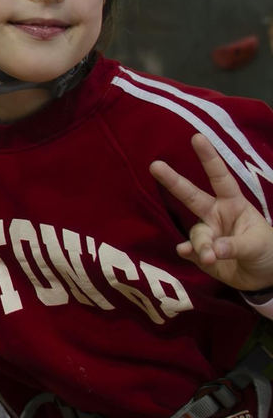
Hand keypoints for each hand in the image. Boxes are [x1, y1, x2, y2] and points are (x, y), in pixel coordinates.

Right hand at [151, 133, 272, 291]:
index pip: (220, 178)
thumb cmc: (267, 251)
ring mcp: (207, 234)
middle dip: (173, 180)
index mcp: (233, 204)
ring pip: (196, 234)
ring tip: (211, 257)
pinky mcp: (200, 254)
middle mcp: (216, 215)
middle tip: (155, 166)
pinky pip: (190, 250)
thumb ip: (236, 246)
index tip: (197, 137)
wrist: (266, 280)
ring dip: (201, 245)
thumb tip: (212, 249)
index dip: (209, 158)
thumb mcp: (258, 245)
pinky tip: (188, 254)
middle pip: (191, 195)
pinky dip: (190, 253)